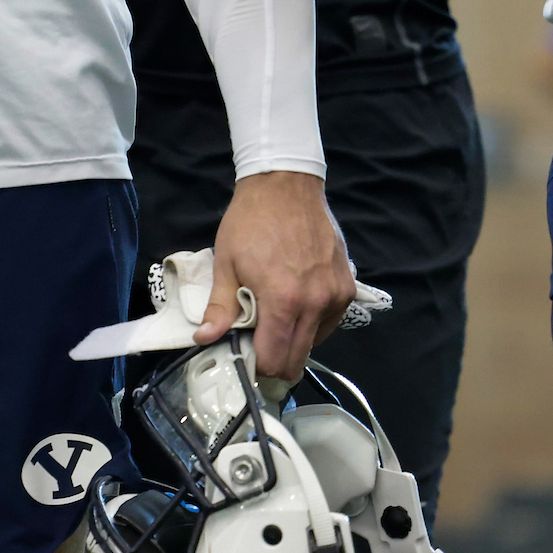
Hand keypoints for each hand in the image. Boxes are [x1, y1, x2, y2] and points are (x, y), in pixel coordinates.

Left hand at [202, 171, 355, 381]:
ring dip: (295, 342)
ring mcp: (335, 295)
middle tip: (258, 347)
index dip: (257, 367)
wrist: (285, 185)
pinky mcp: (347, 287)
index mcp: (283, 302)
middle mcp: (315, 304)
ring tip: (276, 320)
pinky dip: (313, 323)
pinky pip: (330, 322)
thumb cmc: (251, 222)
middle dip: (276, 362)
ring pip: (315, 342)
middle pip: (297, 359)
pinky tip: (296, 306)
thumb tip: (205, 339)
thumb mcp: (226, 263)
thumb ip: (220, 307)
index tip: (245, 360)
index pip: (275, 360)